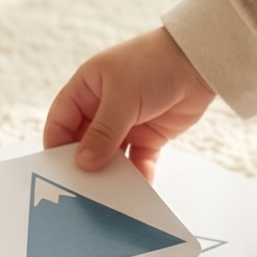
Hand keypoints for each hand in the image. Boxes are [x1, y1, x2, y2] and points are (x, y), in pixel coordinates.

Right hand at [44, 27, 216, 177]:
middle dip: (83, 166)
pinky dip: (138, 175)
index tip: (58, 173)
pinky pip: (137, 161)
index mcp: (86, 89)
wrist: (200, 60)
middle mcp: (102, 108)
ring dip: (111, 174)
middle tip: (83, 190)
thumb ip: (103, 131)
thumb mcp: (123, 96)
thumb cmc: (155, 63)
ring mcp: (126, 124)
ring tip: (110, 195)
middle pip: (83, 144)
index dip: (57, 146)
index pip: (61, 122)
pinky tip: (139, 189)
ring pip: (110, 157)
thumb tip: (83, 162)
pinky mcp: (149, 136)